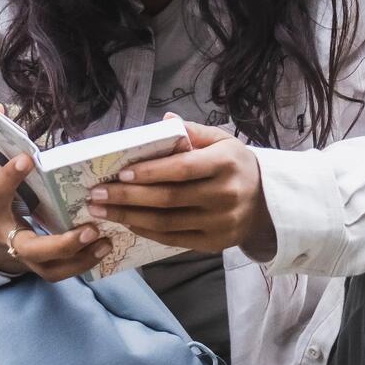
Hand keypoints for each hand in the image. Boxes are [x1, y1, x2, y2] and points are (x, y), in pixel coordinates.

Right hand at [0, 102, 111, 281]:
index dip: (10, 177)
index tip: (28, 158)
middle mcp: (4, 237)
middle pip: (31, 249)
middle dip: (61, 243)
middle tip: (90, 228)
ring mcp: (22, 257)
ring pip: (50, 270)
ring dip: (79, 259)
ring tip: (104, 241)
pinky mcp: (37, 265)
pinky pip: (60, 273)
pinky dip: (83, 265)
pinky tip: (105, 246)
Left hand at [87, 114, 276, 257]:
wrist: (268, 202)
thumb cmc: (236, 166)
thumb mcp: (222, 141)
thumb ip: (193, 132)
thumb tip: (165, 121)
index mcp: (227, 164)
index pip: (183, 169)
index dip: (150, 172)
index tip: (120, 172)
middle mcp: (226, 195)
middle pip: (169, 198)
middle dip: (128, 196)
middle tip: (97, 194)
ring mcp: (221, 222)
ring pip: (167, 222)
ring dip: (129, 217)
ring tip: (102, 211)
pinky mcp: (214, 243)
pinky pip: (174, 239)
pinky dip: (147, 231)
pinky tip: (127, 222)